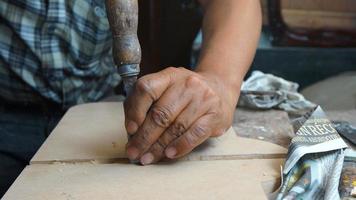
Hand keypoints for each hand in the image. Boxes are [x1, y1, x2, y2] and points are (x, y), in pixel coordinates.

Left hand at [124, 67, 239, 164]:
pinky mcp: (215, 115)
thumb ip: (147, 103)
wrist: (220, 88)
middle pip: (160, 113)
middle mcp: (187, 84)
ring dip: (159, 146)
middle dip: (144, 137)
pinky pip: (195, 134)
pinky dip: (180, 146)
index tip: (130, 130)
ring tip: (148, 158)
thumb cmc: (186, 93)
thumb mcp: (167, 88)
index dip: (135, 111)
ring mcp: (203, 99)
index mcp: (170, 75)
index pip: (146, 88)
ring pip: (176, 126)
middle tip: (134, 152)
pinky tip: (169, 154)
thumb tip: (132, 131)